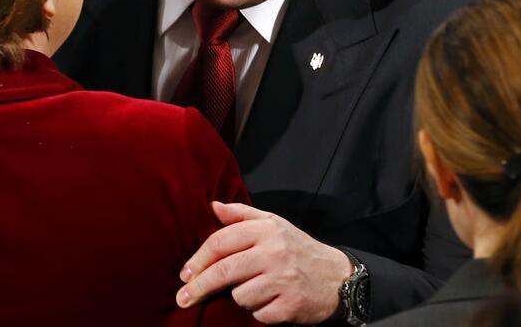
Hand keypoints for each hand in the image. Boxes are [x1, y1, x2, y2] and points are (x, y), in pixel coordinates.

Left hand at [176, 201, 353, 323]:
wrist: (337, 277)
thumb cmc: (297, 248)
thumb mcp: (273, 223)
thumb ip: (241, 215)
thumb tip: (213, 206)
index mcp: (266, 230)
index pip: (221, 242)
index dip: (198, 259)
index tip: (184, 274)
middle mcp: (274, 253)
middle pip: (225, 271)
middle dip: (199, 287)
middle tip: (183, 298)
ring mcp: (283, 280)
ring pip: (240, 296)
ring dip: (240, 297)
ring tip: (256, 289)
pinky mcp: (291, 306)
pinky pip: (258, 314)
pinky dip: (259, 312)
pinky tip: (270, 302)